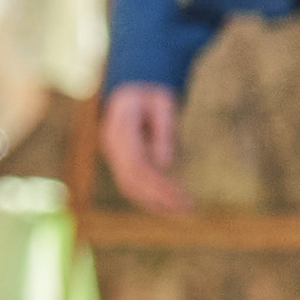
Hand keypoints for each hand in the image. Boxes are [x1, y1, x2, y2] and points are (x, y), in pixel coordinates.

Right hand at [99, 82, 190, 215]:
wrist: (130, 89)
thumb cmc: (150, 94)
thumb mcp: (162, 104)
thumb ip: (163, 130)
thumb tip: (165, 162)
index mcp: (120, 130)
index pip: (136, 165)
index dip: (157, 183)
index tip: (180, 194)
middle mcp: (112, 146)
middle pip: (131, 180)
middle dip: (159, 197)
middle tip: (188, 208)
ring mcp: (113, 155)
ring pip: (128, 186)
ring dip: (154, 201)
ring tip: (183, 210)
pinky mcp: (120, 161)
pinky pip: (130, 184)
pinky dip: (149, 196)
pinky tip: (169, 203)